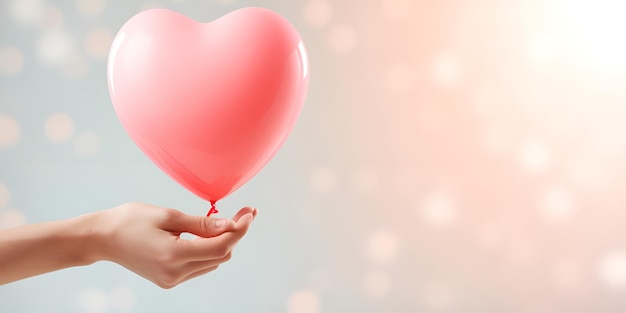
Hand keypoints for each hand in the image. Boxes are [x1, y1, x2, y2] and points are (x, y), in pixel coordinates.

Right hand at [92, 202, 256, 287]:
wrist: (102, 238)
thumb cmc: (130, 220)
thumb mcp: (168, 215)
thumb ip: (201, 223)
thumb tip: (229, 224)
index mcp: (173, 255)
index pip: (220, 246)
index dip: (239, 229)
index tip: (250, 212)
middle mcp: (175, 273)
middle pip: (221, 255)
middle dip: (235, 233)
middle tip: (243, 211)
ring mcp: (172, 279)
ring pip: (213, 262)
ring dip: (223, 241)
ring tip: (229, 219)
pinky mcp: (169, 280)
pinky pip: (200, 265)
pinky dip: (209, 249)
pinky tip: (210, 233)